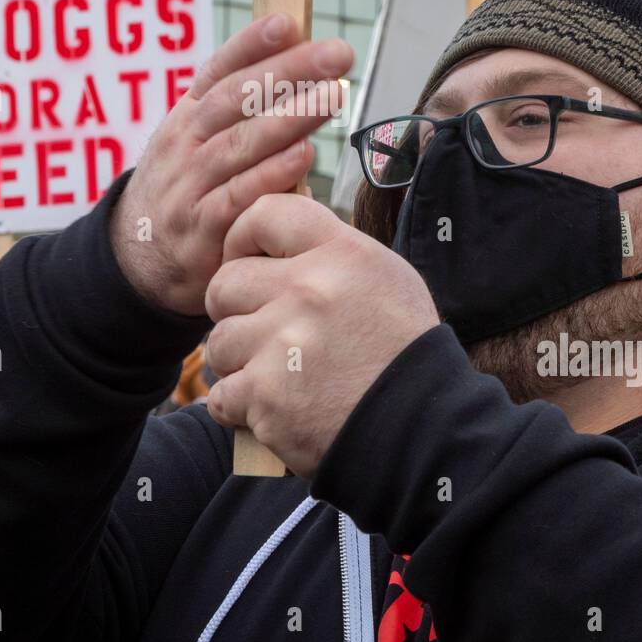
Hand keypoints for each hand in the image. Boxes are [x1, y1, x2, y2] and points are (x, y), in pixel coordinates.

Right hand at [110, 15, 352, 315]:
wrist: (135, 261)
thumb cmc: (187, 191)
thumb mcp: (196, 144)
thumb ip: (241, 115)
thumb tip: (306, 70)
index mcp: (186, 117)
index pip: (218, 71)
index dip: (251, 44)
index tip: (287, 22)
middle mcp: (183, 144)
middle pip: (236, 100)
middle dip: (289, 71)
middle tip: (336, 54)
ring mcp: (189, 186)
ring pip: (240, 144)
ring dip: (290, 117)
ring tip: (332, 96)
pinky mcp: (200, 230)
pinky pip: (238, 196)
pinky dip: (272, 173)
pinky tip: (304, 154)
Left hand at [204, 194, 438, 479]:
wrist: (422, 428)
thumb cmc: (403, 352)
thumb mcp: (386, 279)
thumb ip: (332, 254)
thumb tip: (282, 238)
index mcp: (341, 254)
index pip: (264, 213)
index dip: (242, 237)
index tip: (247, 261)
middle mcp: (308, 290)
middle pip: (226, 282)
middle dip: (232, 308)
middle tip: (258, 329)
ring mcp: (283, 343)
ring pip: (219, 341)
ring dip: (237, 362)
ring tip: (273, 375)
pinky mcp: (266, 395)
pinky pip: (220, 394)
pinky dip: (237, 407)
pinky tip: (269, 408)